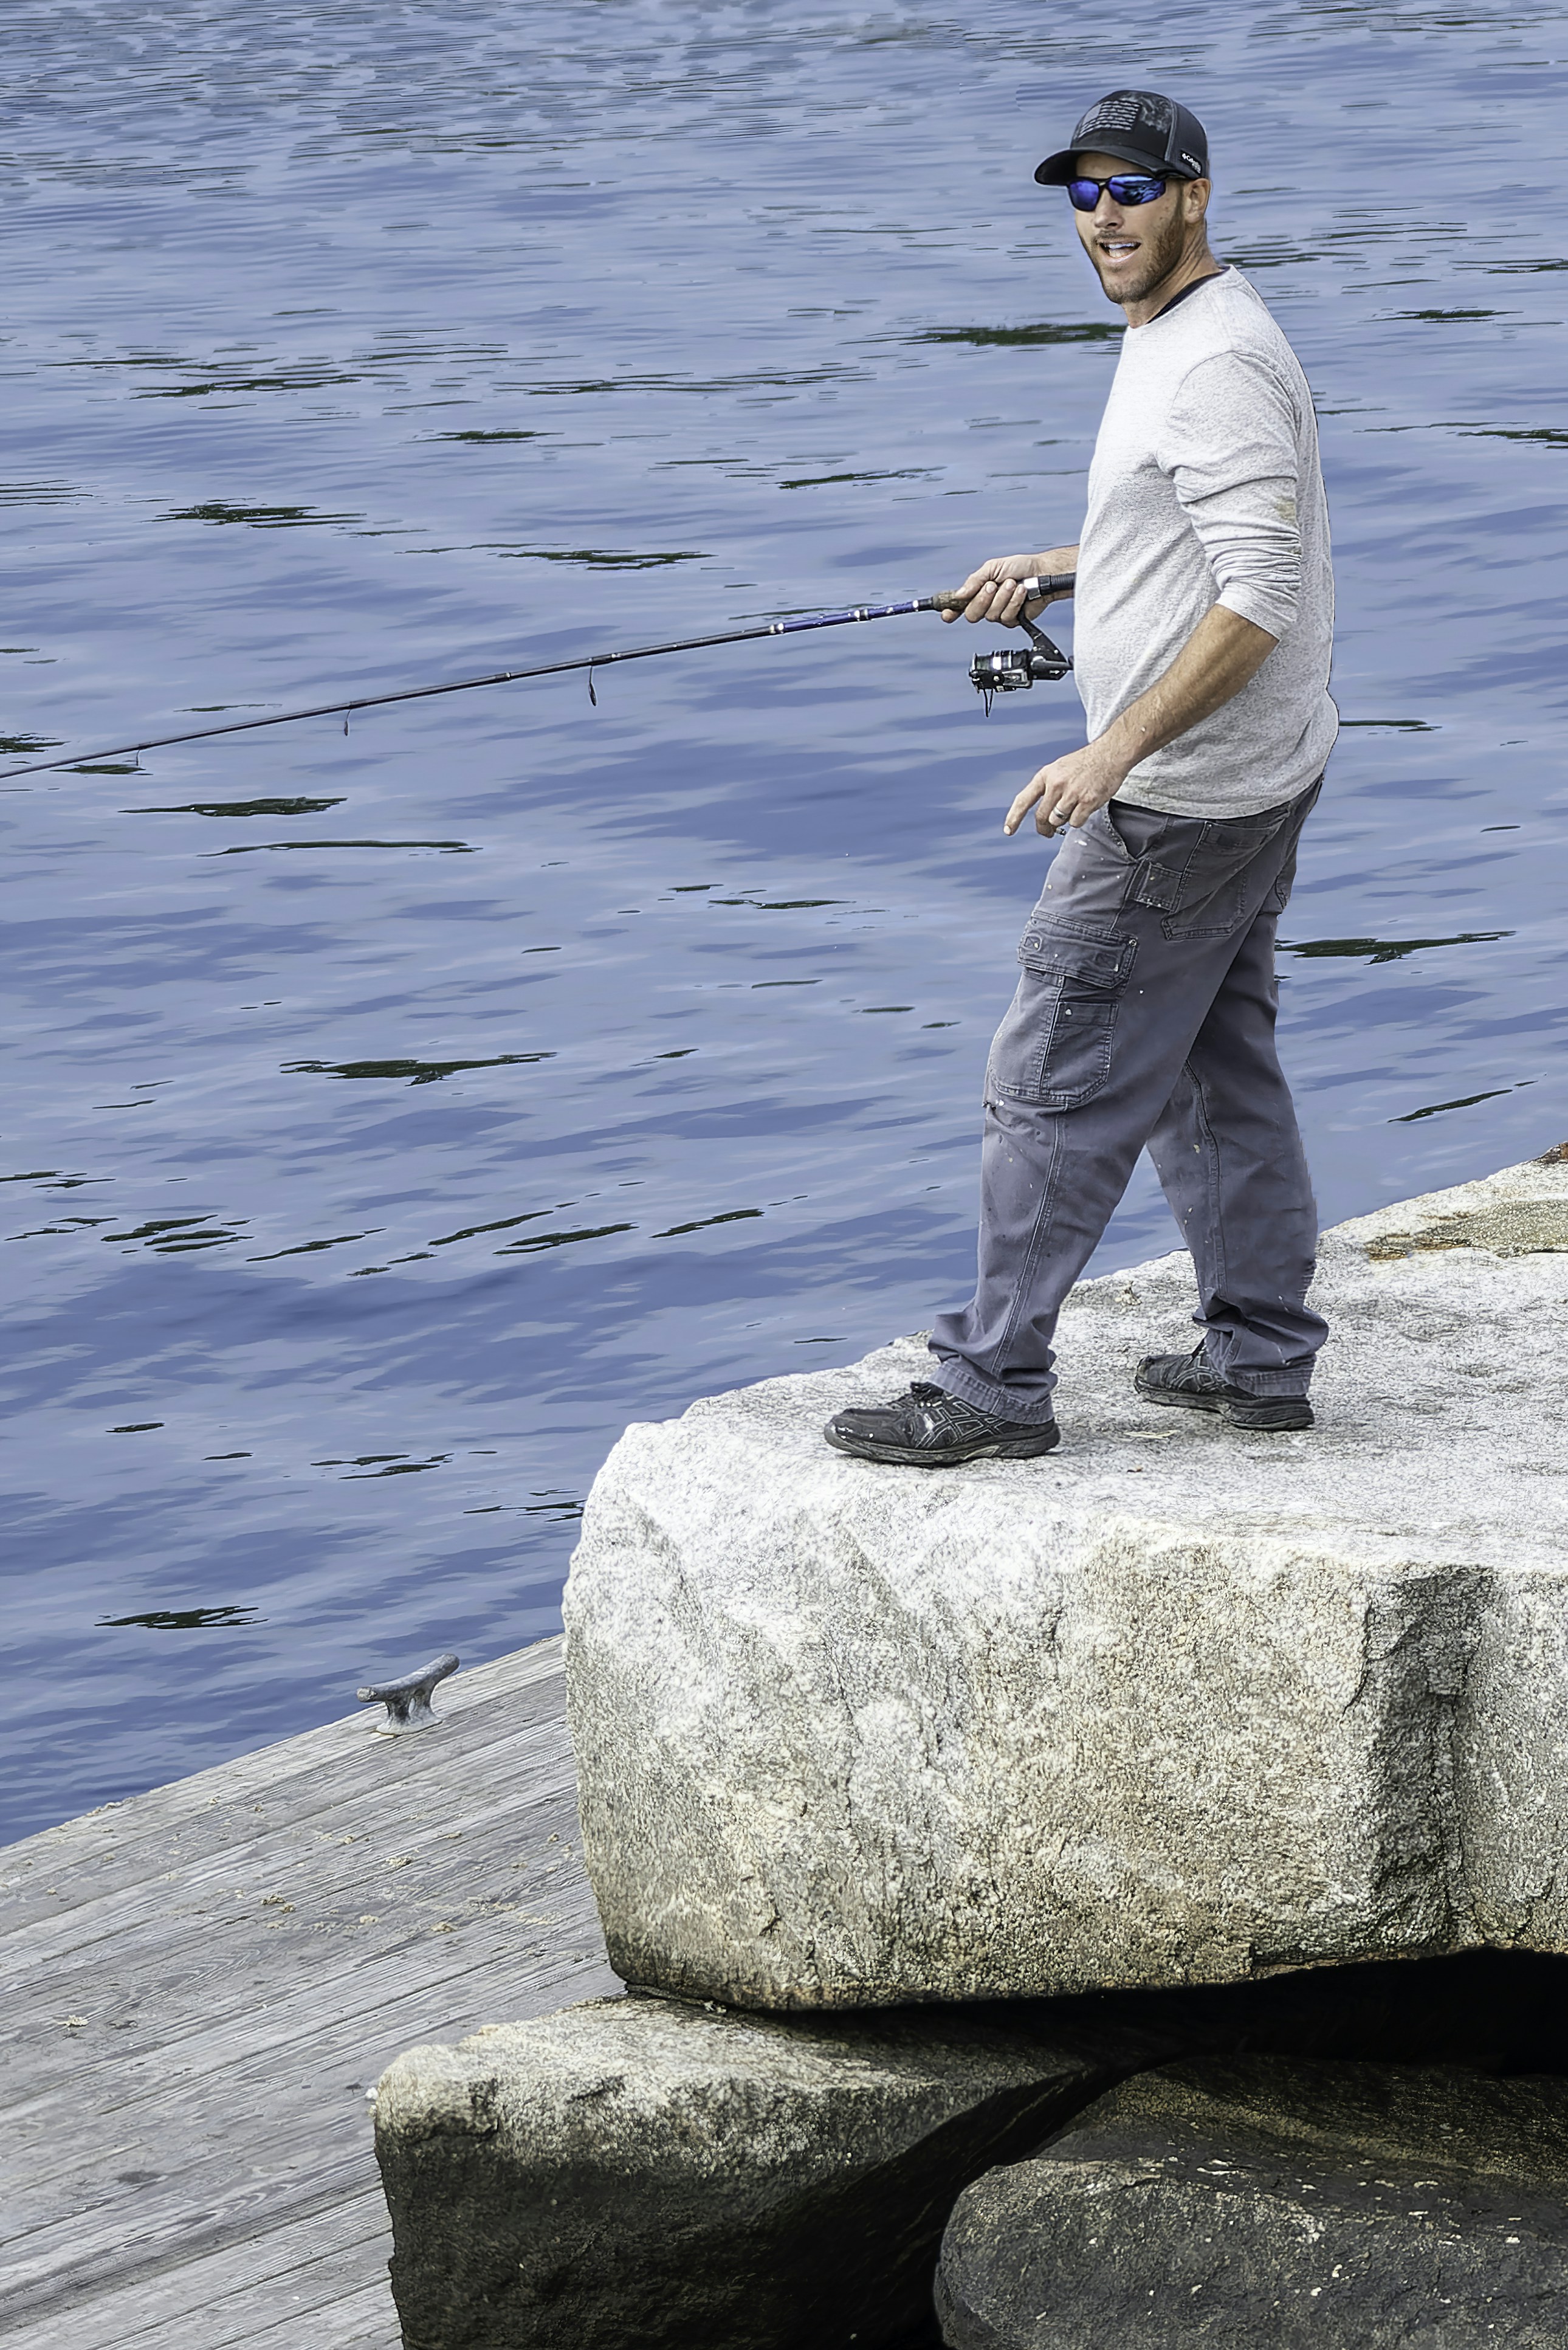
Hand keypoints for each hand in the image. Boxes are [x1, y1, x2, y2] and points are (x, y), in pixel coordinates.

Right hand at [941, 545, 1077, 623]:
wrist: (1042, 573)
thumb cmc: (1019, 567)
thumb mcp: (993, 567)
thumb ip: (974, 580)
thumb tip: (960, 594)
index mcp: (978, 591)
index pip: (959, 605)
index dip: (951, 611)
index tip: (947, 612)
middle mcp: (986, 604)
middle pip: (972, 614)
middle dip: (982, 599)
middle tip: (993, 585)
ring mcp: (999, 613)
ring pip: (991, 615)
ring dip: (1003, 597)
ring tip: (1013, 584)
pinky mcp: (1013, 620)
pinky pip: (1007, 618)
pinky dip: (1014, 602)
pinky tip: (1021, 592)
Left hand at [1004, 736, 1130, 837]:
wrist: (1110, 754)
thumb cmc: (1085, 763)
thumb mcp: (1059, 769)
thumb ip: (1048, 788)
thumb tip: (1043, 815)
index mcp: (1046, 775)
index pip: (1024, 800)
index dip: (1014, 817)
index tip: (1008, 830)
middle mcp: (1056, 784)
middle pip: (1041, 817)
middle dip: (1044, 828)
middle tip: (1048, 833)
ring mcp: (1072, 793)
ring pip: (1058, 821)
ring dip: (1064, 821)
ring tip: (1074, 809)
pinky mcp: (1087, 801)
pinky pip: (1075, 822)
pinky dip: (1078, 820)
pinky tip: (1085, 808)